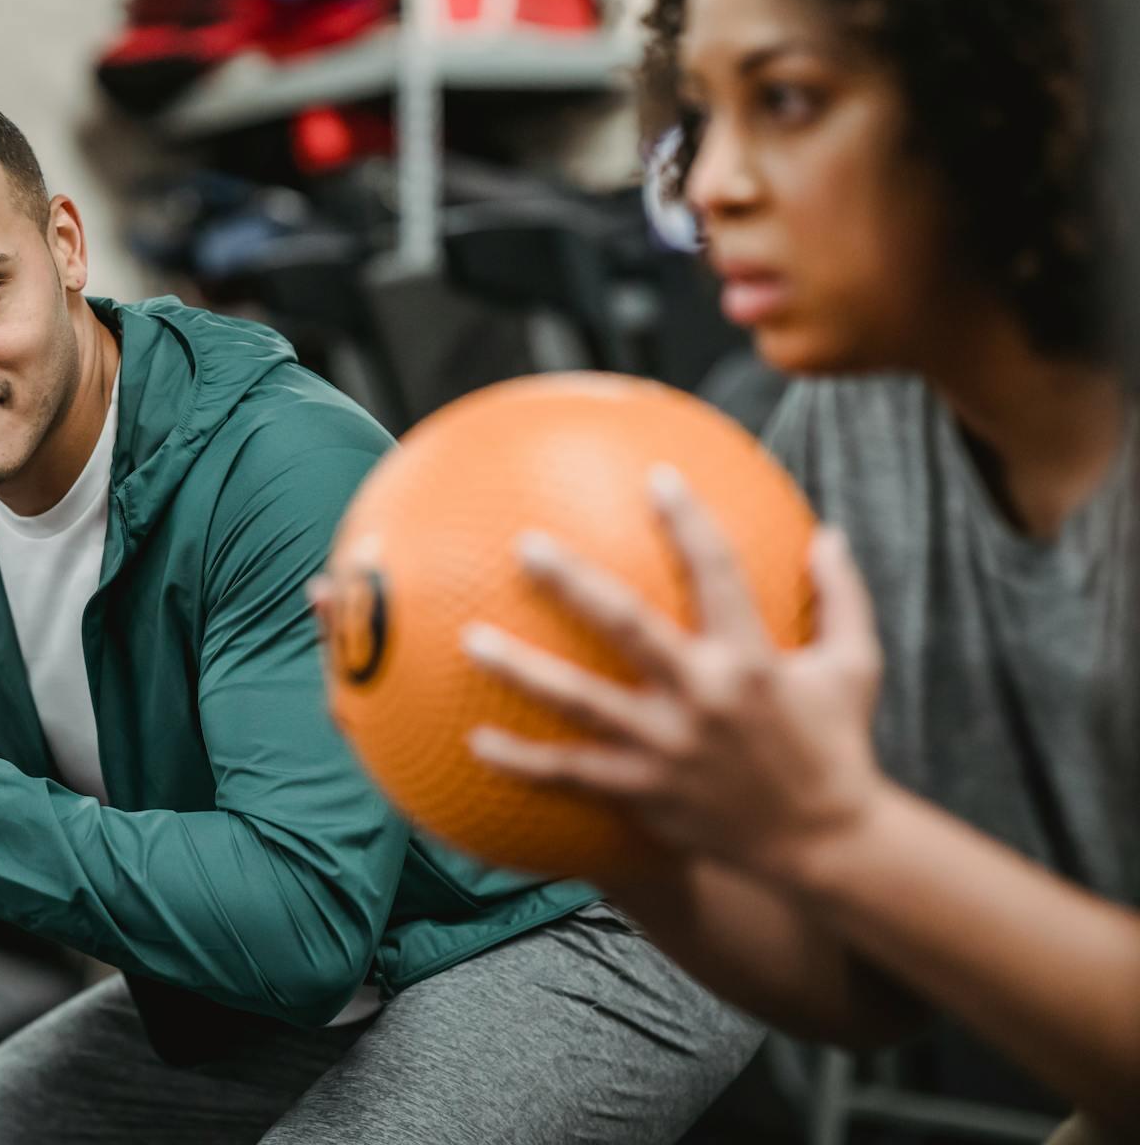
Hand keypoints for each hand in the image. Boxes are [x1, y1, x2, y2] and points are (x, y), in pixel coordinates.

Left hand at [460, 465, 889, 882]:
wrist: (823, 846)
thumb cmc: (836, 746)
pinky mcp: (643, 793)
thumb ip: (841, 597)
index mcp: (752, 659)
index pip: (718, 572)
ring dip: (521, 670)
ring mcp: (666, 748)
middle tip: (524, 543)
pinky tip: (474, 742)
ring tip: (469, 640)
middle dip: (573, 582)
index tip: (655, 476)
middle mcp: (702, 698)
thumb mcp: (855, 668)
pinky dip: (521, 762)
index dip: (688, 521)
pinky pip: (570, 775)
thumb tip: (829, 533)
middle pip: (626, 626)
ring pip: (579, 702)